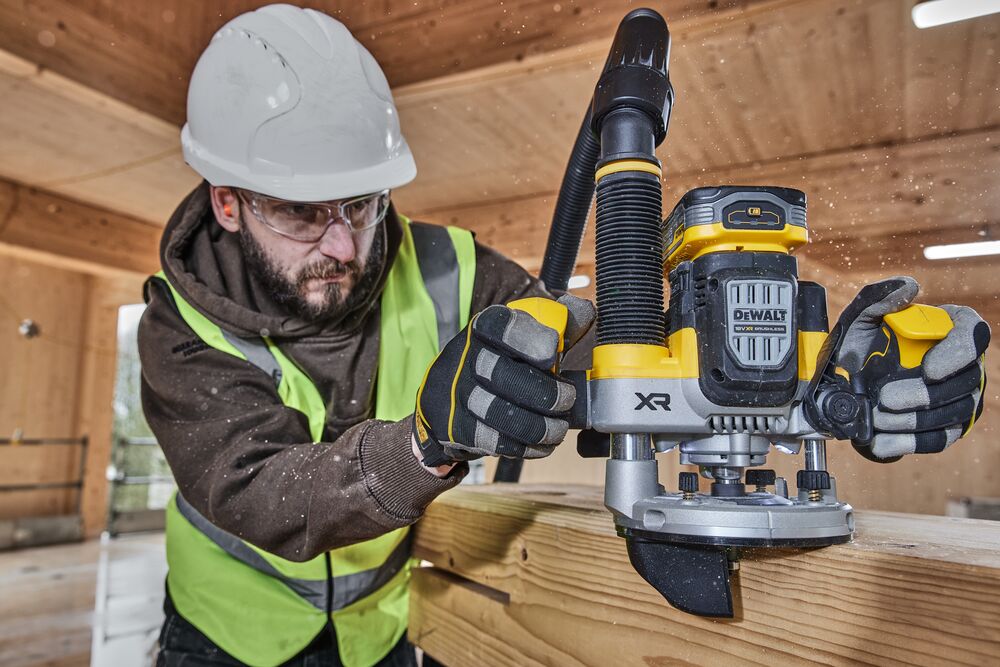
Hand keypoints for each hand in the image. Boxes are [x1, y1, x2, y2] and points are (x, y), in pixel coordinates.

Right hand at [413, 294, 594, 465]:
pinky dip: (525, 446)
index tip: (553, 351)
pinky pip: (493, 441)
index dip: (529, 339)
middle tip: (567, 399)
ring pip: (498, 413)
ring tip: (558, 428)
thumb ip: (560, 322)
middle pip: (502, 375)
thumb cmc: (505, 362)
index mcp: (485, 328)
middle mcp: (466, 358)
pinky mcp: (457, 427)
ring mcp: (457, 394)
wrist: (452, 398)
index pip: (501, 326)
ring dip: (539, 426)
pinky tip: (542, 444)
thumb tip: (584, 311)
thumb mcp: (529, 336)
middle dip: (544, 393)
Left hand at [836, 277, 988, 459]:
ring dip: (911, 419)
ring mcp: (960, 399)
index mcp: (951, 330)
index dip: (958, 354)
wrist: (840, 387)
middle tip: (885, 398)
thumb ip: (879, 298)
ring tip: (877, 417)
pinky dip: (907, 441)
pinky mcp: (946, 429)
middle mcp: (965, 365)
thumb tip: (910, 287)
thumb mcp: (859, 319)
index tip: (928, 368)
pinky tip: (881, 440)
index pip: (974, 336)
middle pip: (965, 383)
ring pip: (953, 414)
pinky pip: (937, 440)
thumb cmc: (857, 347)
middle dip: (921, 395)